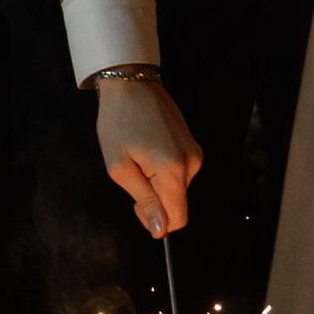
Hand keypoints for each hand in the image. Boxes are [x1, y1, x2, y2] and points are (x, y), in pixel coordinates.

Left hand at [91, 74, 201, 235]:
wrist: (130, 82)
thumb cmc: (118, 122)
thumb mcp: (120, 167)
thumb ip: (144, 201)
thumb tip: (161, 231)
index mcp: (173, 170)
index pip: (178, 218)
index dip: (156, 222)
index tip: (136, 203)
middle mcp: (192, 163)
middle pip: (177, 204)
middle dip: (154, 199)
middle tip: (132, 173)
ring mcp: (195, 152)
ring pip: (178, 188)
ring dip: (157, 183)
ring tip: (139, 156)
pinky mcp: (192, 144)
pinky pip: (180, 172)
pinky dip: (163, 170)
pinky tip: (148, 149)